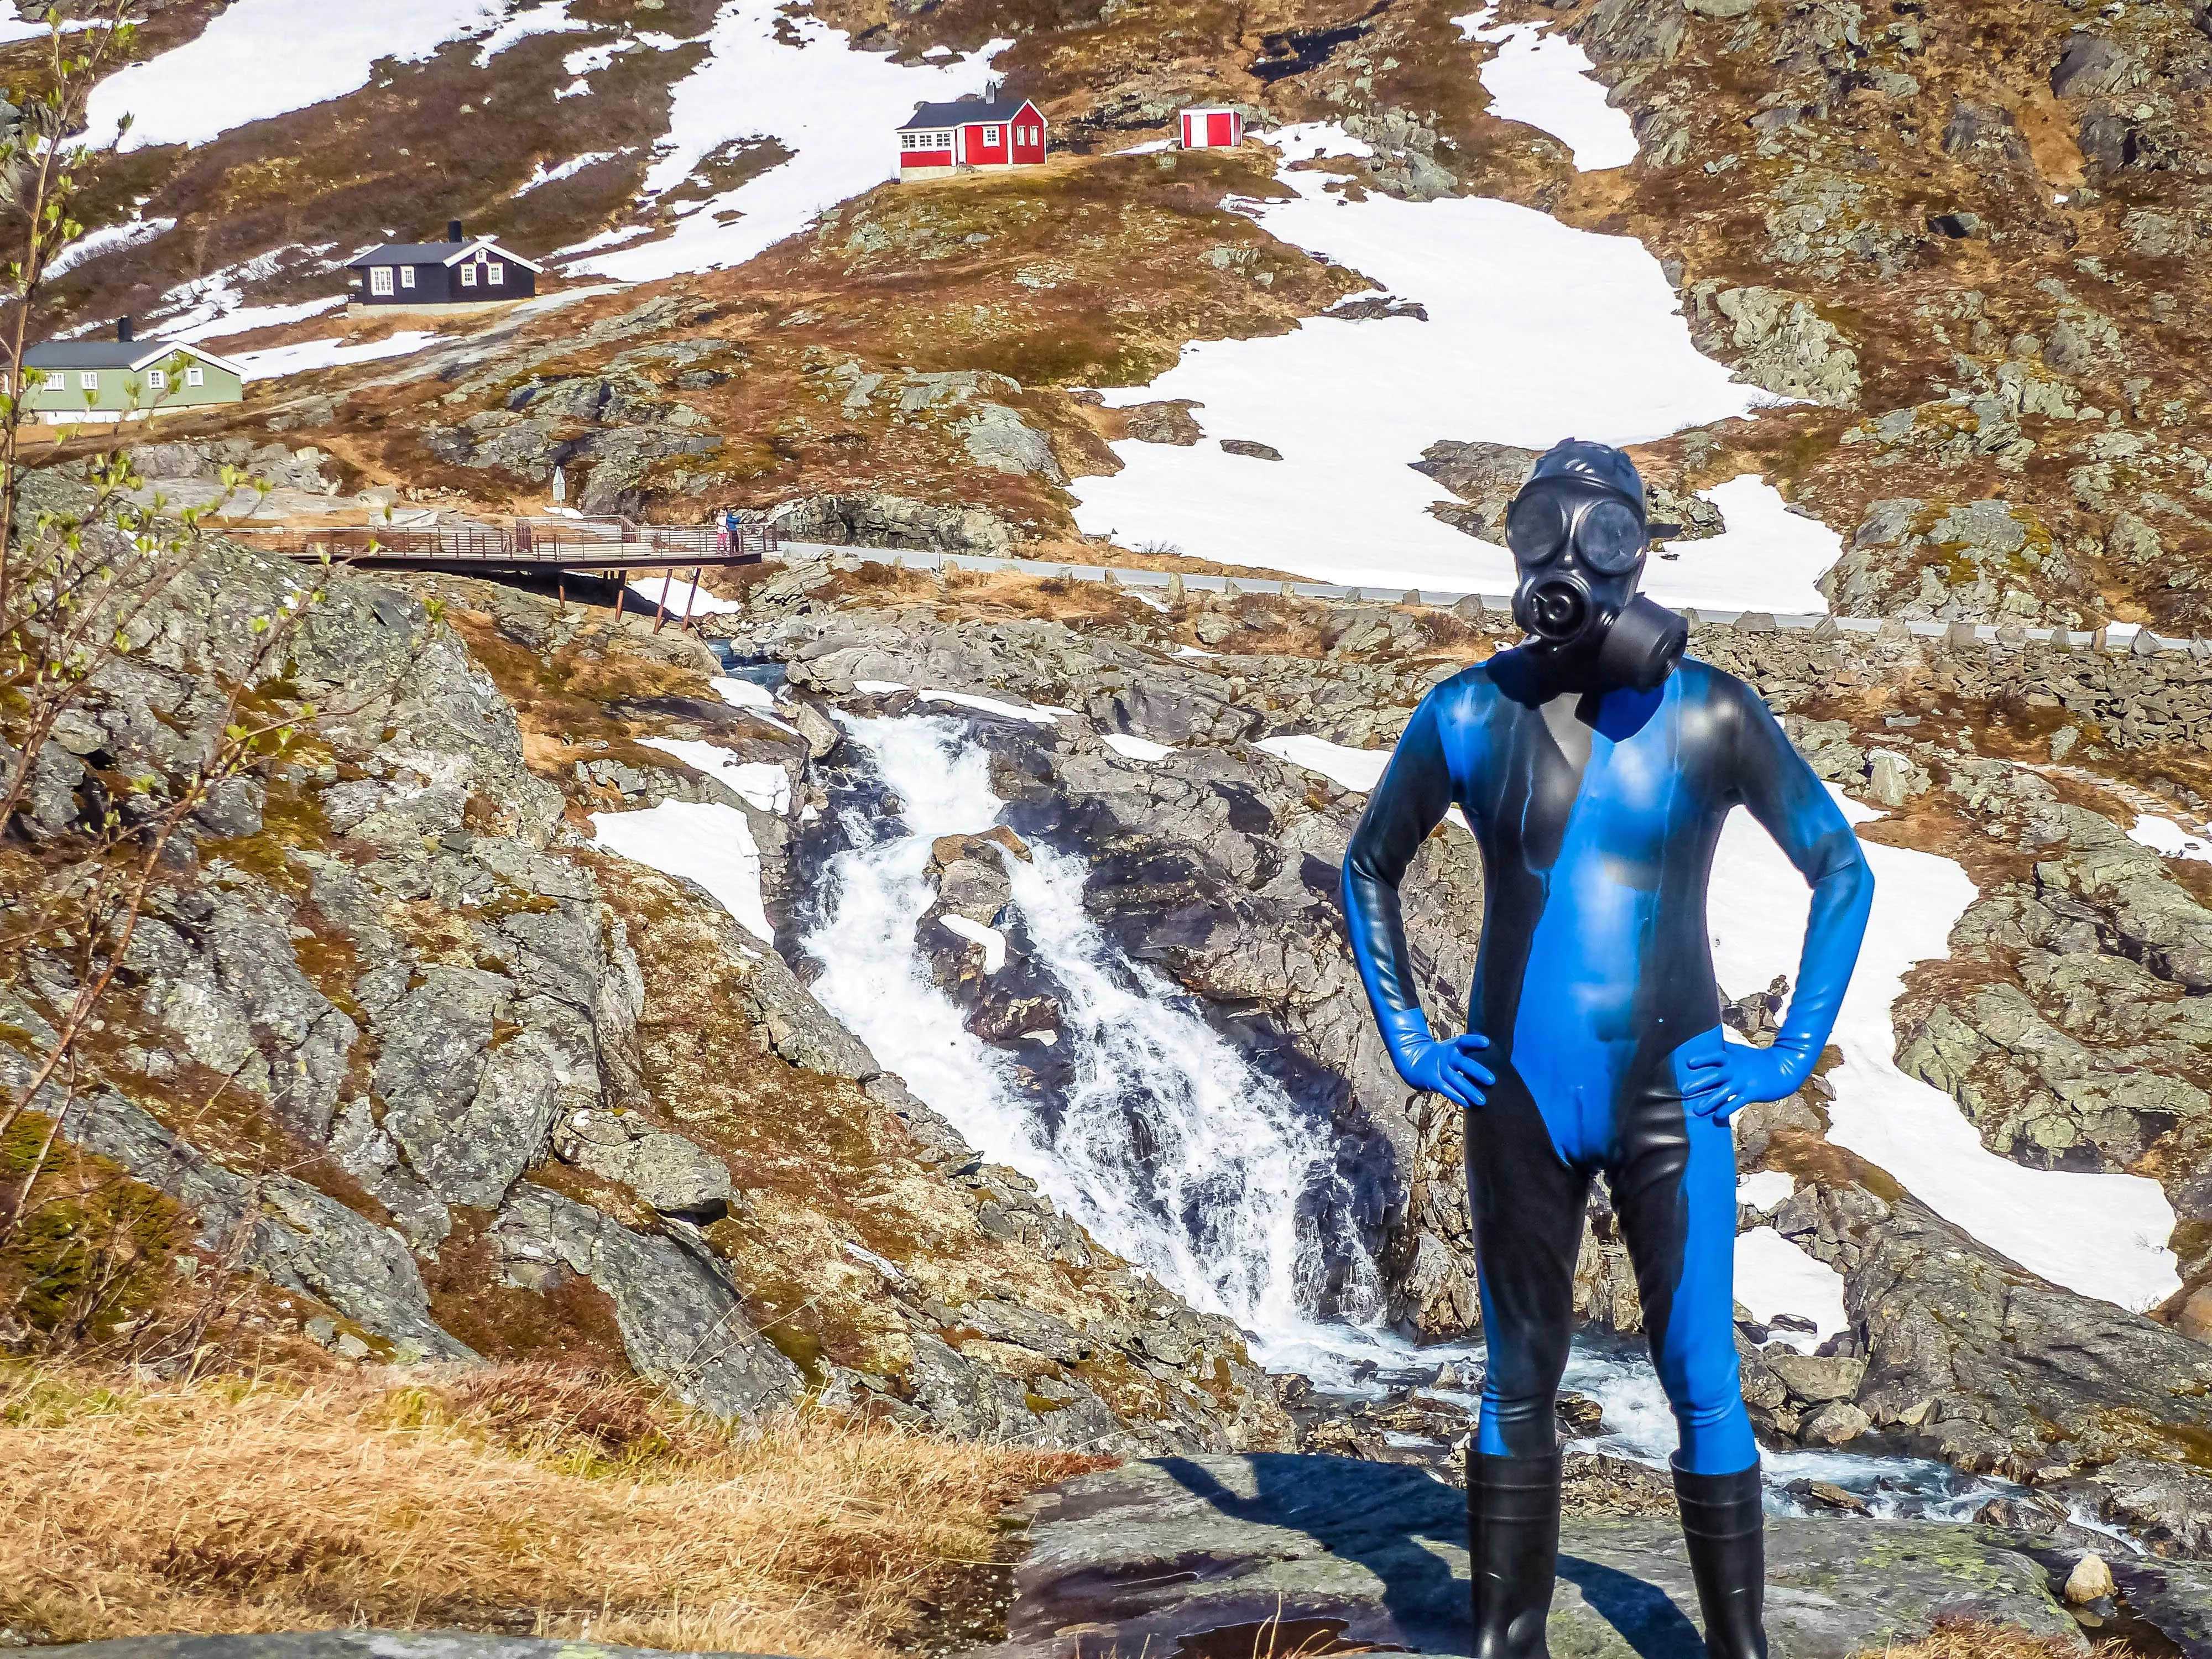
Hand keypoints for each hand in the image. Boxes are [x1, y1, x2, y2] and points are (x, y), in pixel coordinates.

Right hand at [1393, 1031, 1495, 1108]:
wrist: (1413, 1061)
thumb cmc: (1443, 1058)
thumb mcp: (1453, 1050)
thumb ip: (1470, 1055)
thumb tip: (1498, 1063)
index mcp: (1453, 1046)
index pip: (1464, 1041)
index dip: (1474, 1041)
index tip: (1486, 1042)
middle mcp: (1446, 1056)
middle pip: (1462, 1063)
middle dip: (1477, 1071)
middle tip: (1492, 1080)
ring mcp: (1439, 1068)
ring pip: (1455, 1079)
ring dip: (1469, 1090)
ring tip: (1482, 1100)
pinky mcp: (1432, 1080)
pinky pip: (1445, 1089)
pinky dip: (1456, 1096)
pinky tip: (1468, 1103)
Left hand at [1681, 1038, 1806, 1122]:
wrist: (1784, 1067)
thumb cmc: (1759, 1060)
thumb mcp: (1741, 1052)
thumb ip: (1726, 1050)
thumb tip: (1710, 1041)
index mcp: (1732, 1058)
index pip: (1715, 1055)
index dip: (1702, 1058)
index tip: (1688, 1063)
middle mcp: (1736, 1069)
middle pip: (1714, 1075)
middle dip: (1699, 1083)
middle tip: (1683, 1090)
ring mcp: (1744, 1081)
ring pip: (1724, 1091)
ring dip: (1709, 1100)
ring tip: (1697, 1109)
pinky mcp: (1752, 1092)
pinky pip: (1737, 1102)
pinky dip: (1727, 1108)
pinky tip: (1718, 1115)